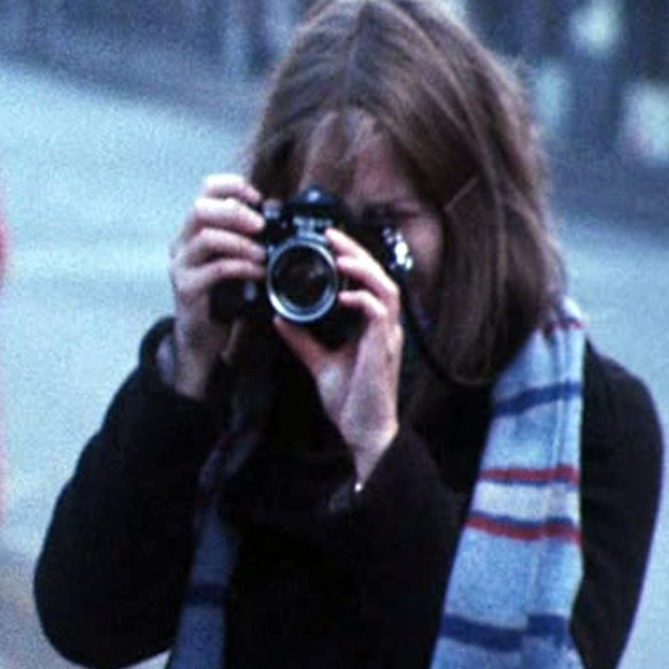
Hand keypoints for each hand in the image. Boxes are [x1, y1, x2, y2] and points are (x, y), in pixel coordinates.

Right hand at [168, 174, 265, 397]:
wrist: (202, 338)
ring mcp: (180, 265)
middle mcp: (182, 243)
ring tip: (262, 254)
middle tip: (261, 226)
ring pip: (206, 237)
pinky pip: (215, 269)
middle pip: (201, 208)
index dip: (233, 186)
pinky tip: (257, 272)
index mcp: (194, 229)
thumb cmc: (222, 295)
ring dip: (241, 242)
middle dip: (236, 212)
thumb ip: (247, 237)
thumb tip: (276, 211)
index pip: (206, 189)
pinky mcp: (186, 289)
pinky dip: (241, 267)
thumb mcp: (235, 259)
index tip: (258, 198)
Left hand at [274, 228, 402, 482]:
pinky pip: (380, 314)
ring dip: (363, 269)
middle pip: (379, 275)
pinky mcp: (385, 349)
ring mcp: (388, 336)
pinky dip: (362, 300)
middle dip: (357, 252)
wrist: (365, 433)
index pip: (367, 282)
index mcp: (371, 327)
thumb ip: (302, 340)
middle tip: (332, 236)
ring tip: (340, 256)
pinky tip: (343, 295)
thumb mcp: (319, 363)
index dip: (352, 259)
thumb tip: (281, 318)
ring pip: (386, 288)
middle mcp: (383, 327)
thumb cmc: (351, 401)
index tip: (328, 242)